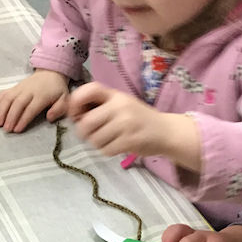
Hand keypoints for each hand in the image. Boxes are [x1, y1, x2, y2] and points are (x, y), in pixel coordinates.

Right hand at [0, 69, 68, 132]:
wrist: (50, 73)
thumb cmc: (56, 89)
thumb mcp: (64, 99)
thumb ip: (58, 109)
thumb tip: (49, 118)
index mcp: (42, 95)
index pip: (30, 109)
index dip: (23, 119)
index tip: (17, 129)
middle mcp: (29, 91)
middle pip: (17, 104)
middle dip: (10, 117)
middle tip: (6, 129)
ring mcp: (20, 88)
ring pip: (7, 98)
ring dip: (1, 111)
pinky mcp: (14, 87)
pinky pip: (3, 93)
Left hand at [68, 82, 200, 169]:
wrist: (166, 132)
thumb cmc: (139, 119)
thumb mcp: (122, 105)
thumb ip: (101, 106)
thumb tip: (74, 116)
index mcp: (115, 95)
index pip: (89, 90)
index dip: (75, 101)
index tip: (75, 114)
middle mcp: (120, 107)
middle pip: (86, 122)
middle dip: (84, 132)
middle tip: (92, 134)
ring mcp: (125, 124)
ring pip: (94, 139)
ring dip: (97, 144)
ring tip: (108, 140)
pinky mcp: (130, 141)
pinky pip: (106, 150)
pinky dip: (107, 151)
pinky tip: (117, 146)